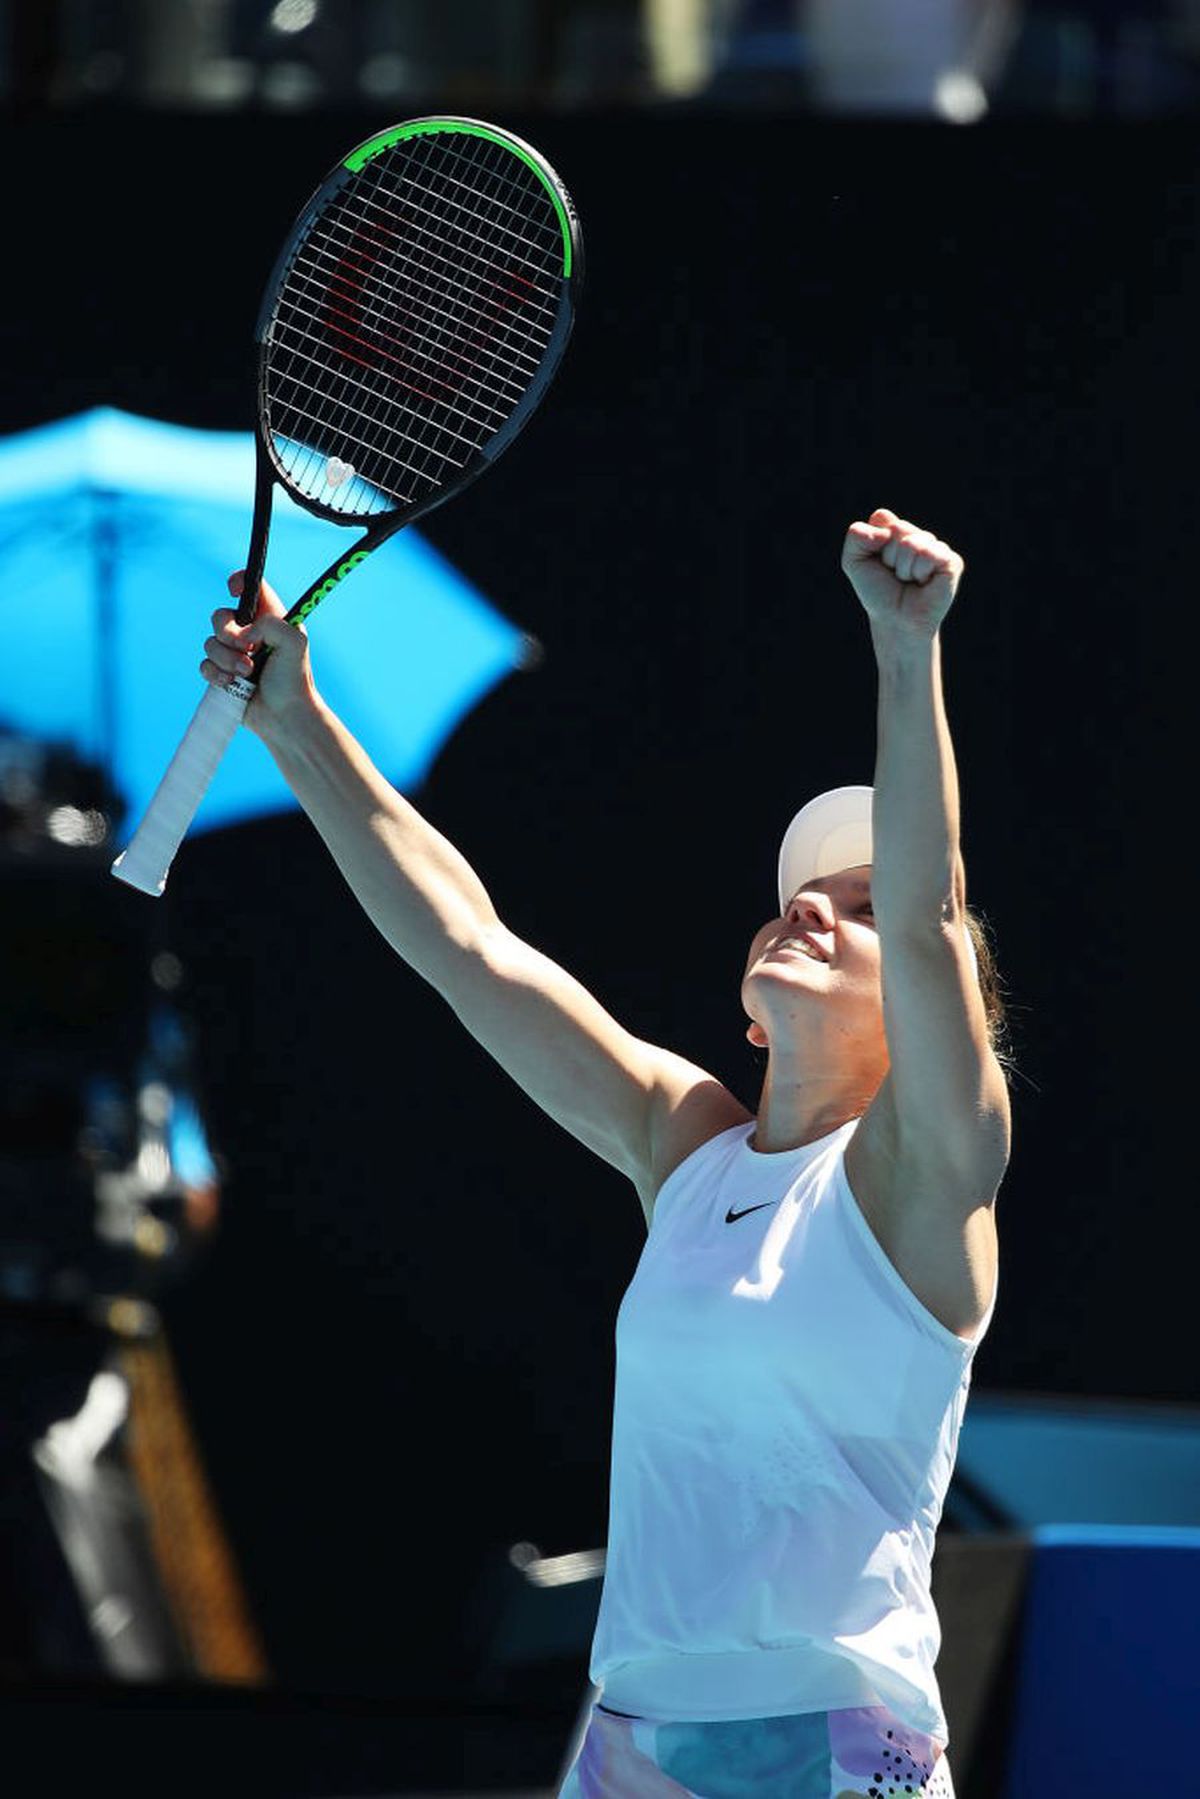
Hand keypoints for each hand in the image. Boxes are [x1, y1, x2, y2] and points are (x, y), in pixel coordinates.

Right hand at [200, 572, 316, 740]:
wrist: (285, 716)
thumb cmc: (294, 679)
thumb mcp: (294, 641)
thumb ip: (270, 623)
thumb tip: (242, 634)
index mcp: (269, 618)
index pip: (250, 587)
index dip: (239, 582)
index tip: (234, 590)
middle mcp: (250, 633)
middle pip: (220, 616)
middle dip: (228, 633)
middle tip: (248, 649)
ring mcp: (234, 654)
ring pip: (210, 642)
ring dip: (226, 659)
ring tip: (247, 673)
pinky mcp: (222, 674)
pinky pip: (204, 664)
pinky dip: (215, 673)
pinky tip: (231, 684)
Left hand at [841, 508, 963, 641]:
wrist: (895, 621)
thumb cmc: (878, 593)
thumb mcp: (854, 562)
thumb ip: (856, 536)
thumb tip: (887, 530)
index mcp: (896, 530)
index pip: (882, 518)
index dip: (873, 542)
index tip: (878, 563)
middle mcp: (917, 535)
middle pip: (898, 528)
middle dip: (889, 557)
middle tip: (895, 575)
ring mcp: (936, 546)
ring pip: (912, 543)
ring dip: (904, 568)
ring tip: (909, 580)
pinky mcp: (952, 561)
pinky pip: (930, 554)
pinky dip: (920, 572)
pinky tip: (924, 583)